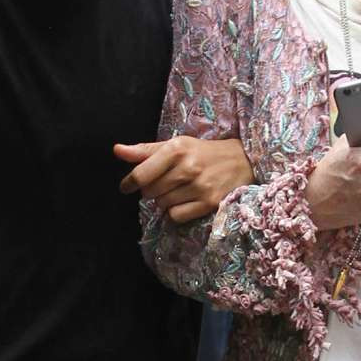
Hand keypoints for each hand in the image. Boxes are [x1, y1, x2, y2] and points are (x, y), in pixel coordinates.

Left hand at [113, 134, 252, 222]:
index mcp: (176, 149)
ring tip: (178, 191)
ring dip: (164, 201)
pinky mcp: (209, 203)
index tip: (126, 187)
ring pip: (162, 204)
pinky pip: (176, 216)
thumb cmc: (203, 152)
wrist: (243, 160)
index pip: (142, 174)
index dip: (129, 183)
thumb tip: (117, 150)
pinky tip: (185, 201)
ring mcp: (199, 186)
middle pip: (150, 192)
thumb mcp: (176, 145)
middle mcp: (188, 167)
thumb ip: (145, 150)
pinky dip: (176, 212)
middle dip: (152, 190)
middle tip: (165, 184)